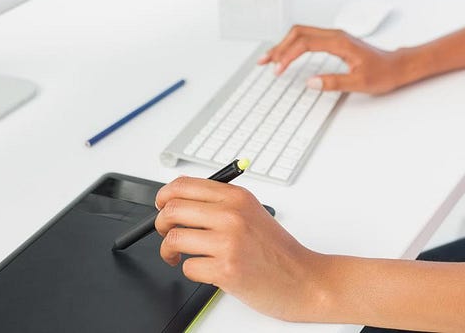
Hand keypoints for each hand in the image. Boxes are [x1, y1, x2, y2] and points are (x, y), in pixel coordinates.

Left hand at [155, 177, 328, 321]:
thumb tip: (180, 202)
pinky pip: (187, 267)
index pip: (184, 185)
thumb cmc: (278, 250)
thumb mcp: (253, 213)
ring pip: (173, 239)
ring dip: (169, 251)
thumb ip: (220, 204)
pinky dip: (191, 270)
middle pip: (172, 210)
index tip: (161, 205)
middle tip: (165, 233)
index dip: (164, 196)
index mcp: (236, 197)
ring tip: (179, 256)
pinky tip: (205, 270)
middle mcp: (232, 215)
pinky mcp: (226, 269)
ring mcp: (229, 242)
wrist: (304, 279)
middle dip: (160, 224)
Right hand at [259, 25, 413, 94]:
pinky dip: (293, 45)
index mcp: (339, 42)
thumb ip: (334, 82)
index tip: (278, 70)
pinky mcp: (334, 42)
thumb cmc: (383, 73)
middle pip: (298, 32)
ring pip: (302, 33)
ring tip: (270, 59)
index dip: (288, 55)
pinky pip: (308, 38)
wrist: (397, 66)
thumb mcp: (360, 83)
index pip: (305, 43)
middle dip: (279, 46)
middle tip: (265, 62)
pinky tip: (287, 56)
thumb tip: (310, 82)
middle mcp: (335, 35)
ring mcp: (334, 37)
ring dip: (284, 44)